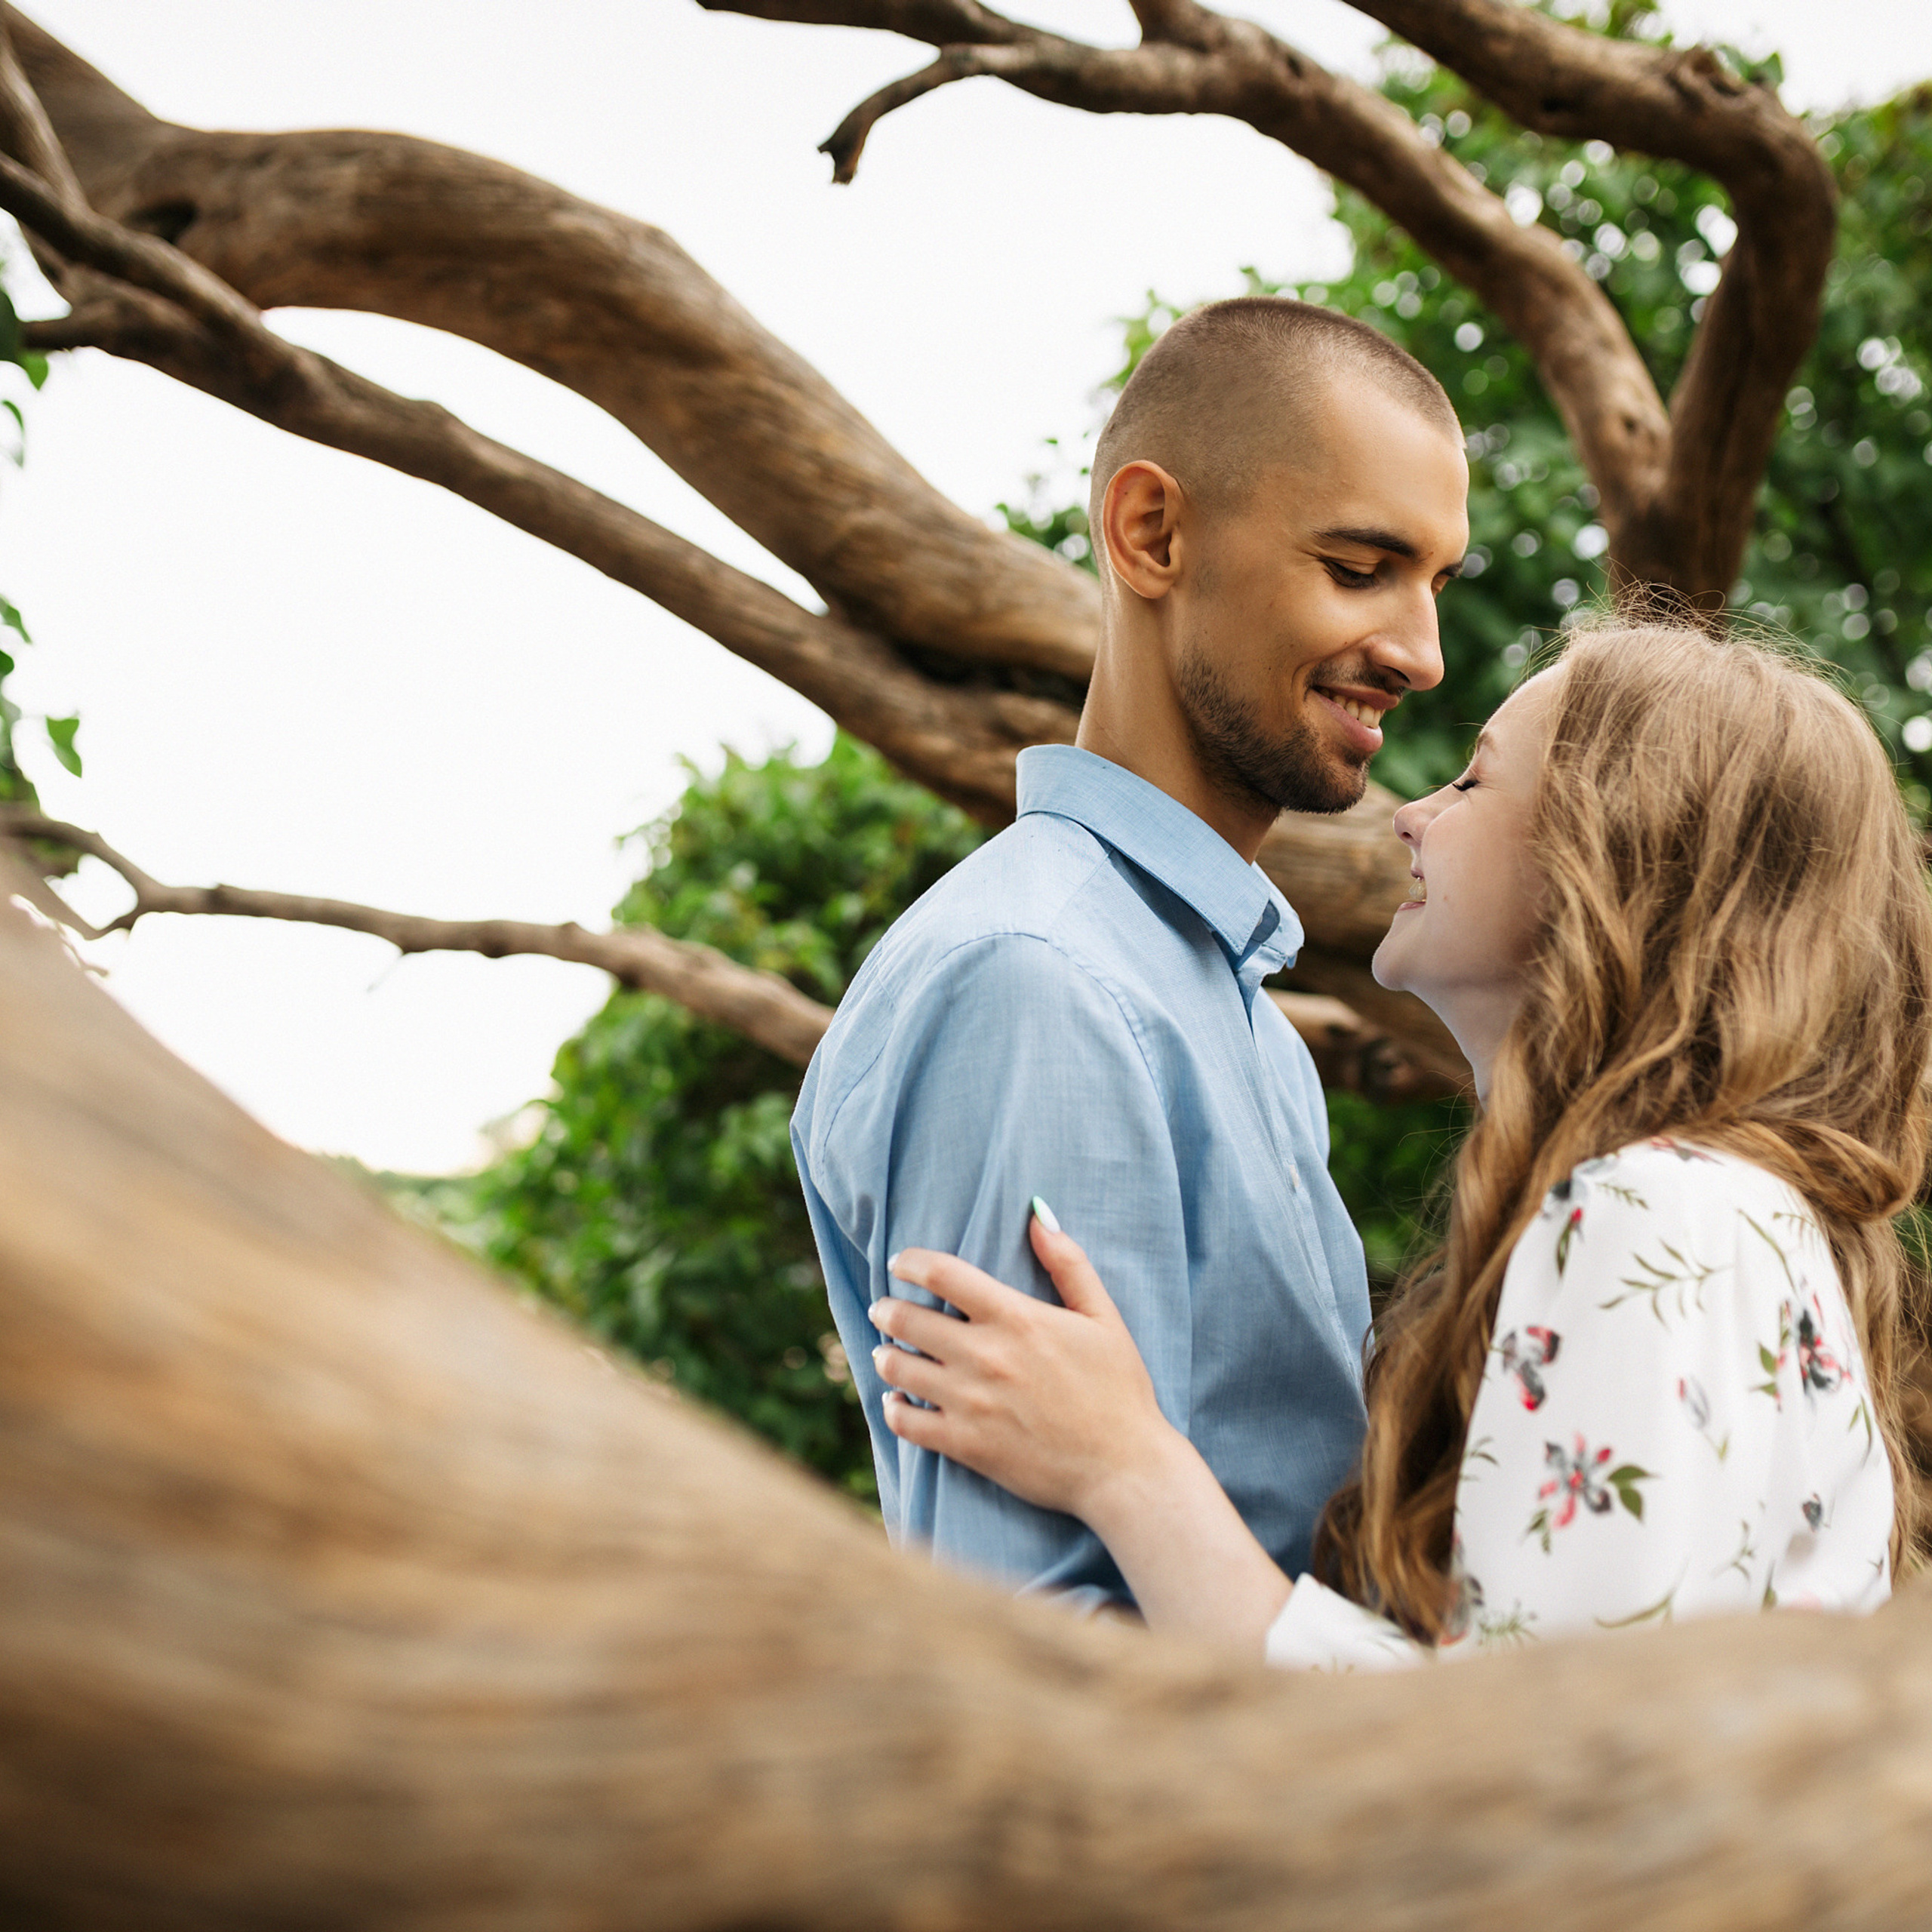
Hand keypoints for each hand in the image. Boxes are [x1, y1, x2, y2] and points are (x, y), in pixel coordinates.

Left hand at [870, 1212, 1178, 1524]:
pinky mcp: (965, 1446)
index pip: (942, 1273)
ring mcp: (971, 1403)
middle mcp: (986, 1356)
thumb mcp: (1103, 1317)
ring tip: (887, 1352)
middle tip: (885, 1309)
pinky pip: (906, 1424)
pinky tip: (895, 1402)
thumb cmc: (1119, 1389)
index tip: (900, 1263)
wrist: (1124, 1468)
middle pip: (907, 1320)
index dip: (911, 1262)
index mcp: (1016, 1318)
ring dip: (885, 1355)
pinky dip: (892, 1409)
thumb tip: (1039, 1213)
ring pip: (898, 1369)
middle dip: (887, 1309)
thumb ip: (1069, 1263)